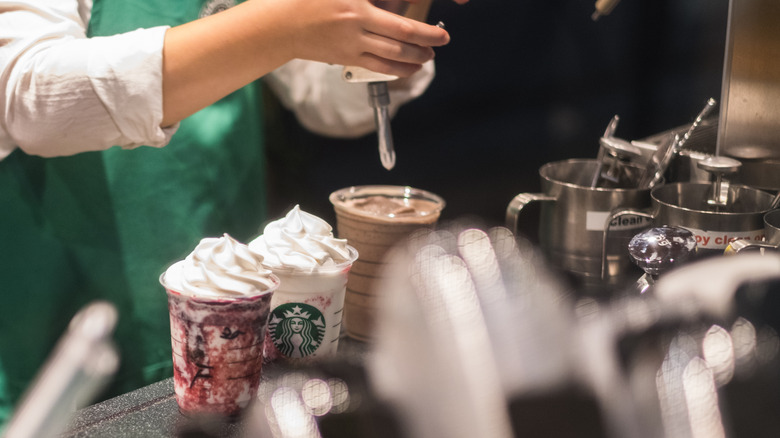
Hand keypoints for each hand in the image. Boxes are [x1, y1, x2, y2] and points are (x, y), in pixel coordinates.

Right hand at [274, 0, 450, 76]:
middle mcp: (356, 23)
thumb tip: (389, 3)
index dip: (419, 23)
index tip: (433, 19)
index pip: (396, 15)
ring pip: (393, 54)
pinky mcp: (347, 58)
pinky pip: (379, 66)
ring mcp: (352, 44)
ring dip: (416, 56)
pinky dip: (400, 69)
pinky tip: (411, 67)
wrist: (281, 25)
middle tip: (442, 38)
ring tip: (429, 55)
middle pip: (401, 34)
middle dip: (427, 38)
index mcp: (356, 3)